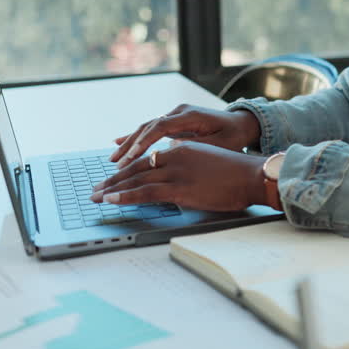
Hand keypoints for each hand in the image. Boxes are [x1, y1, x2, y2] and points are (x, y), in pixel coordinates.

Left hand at [90, 140, 265, 209]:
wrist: (252, 176)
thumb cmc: (236, 173)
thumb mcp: (208, 162)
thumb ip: (189, 167)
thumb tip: (178, 178)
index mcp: (182, 149)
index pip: (146, 159)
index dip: (127, 170)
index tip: (113, 178)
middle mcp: (175, 156)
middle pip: (136, 168)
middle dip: (113, 180)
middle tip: (96, 188)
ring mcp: (176, 172)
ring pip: (136, 180)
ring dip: (112, 189)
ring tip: (96, 196)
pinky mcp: (179, 188)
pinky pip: (145, 193)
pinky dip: (125, 196)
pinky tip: (111, 199)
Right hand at [109, 104, 259, 166]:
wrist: (242, 123)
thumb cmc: (234, 136)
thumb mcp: (220, 144)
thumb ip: (197, 146)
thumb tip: (173, 148)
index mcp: (191, 115)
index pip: (161, 127)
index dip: (145, 141)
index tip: (132, 155)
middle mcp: (180, 112)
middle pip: (149, 126)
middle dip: (131, 145)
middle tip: (116, 163)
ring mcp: (176, 115)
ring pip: (147, 128)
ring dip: (130, 143)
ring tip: (114, 159)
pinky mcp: (175, 122)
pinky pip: (152, 130)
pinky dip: (136, 138)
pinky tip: (119, 144)